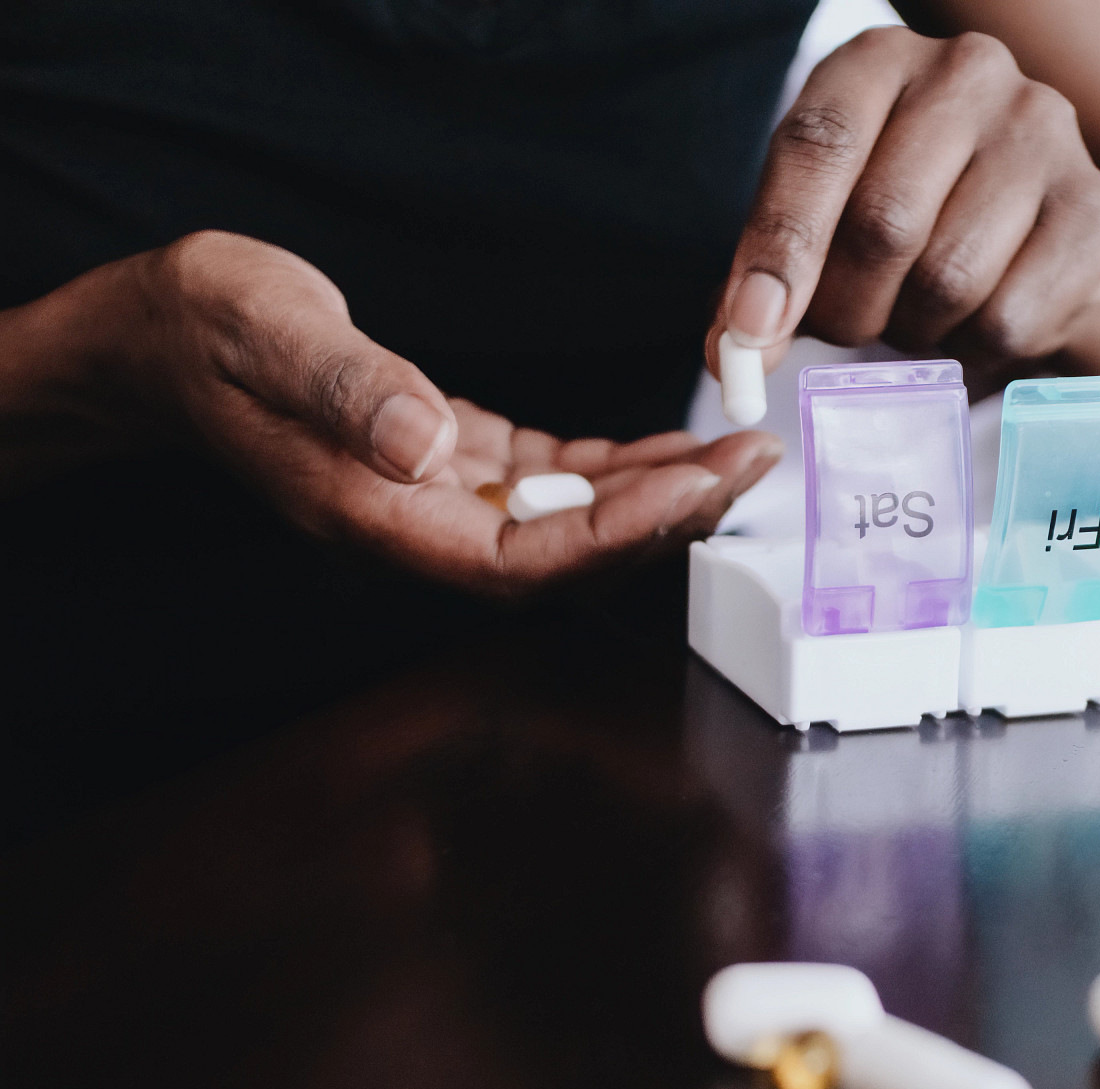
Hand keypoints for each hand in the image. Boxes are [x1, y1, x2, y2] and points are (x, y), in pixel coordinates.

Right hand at [27, 231, 777, 594]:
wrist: (159, 338)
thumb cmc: (201, 330)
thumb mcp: (262, 332)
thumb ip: (344, 390)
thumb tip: (424, 444)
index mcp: (376, 515)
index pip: (523, 559)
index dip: (619, 534)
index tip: (698, 488)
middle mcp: (419, 525)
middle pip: (569, 555)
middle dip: (668, 516)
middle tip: (751, 465)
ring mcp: (440, 501)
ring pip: (573, 521)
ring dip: (658, 493)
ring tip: (737, 454)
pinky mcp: (455, 465)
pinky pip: (555, 483)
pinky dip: (619, 467)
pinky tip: (673, 445)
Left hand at [707, 27, 1099, 380]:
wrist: (1033, 211)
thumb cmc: (907, 208)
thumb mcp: (821, 214)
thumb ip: (764, 276)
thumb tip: (730, 357)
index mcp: (878, 60)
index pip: (818, 147)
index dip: (779, 249)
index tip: (750, 333)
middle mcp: (969, 73)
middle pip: (885, 223)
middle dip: (847, 308)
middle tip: (844, 330)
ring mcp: (1044, 133)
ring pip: (950, 279)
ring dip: (913, 330)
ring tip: (914, 315)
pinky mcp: (1096, 209)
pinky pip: (1011, 319)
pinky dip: (973, 350)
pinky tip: (969, 326)